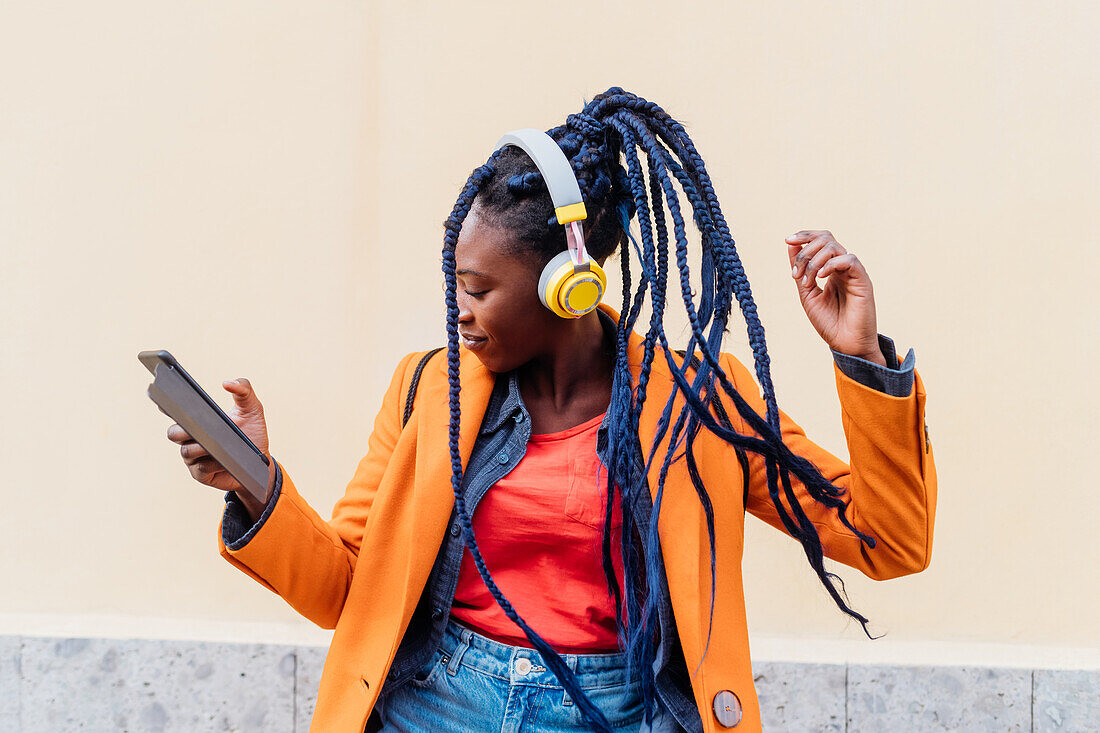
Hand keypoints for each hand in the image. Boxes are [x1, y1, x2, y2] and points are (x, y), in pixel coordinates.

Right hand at [163, 377, 275, 515]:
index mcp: (198, 420)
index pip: (176, 411)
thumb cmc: (252, 432)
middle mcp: (191, 439)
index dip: (167, 406)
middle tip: (197, 423)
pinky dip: (212, 463)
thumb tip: (227, 383)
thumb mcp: (252, 408)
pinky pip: (201, 468)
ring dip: (201, 447)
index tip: (164, 400)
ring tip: (217, 442)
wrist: (261, 462)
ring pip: (187, 451)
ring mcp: (194, 458)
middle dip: (183, 428)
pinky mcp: (201, 475)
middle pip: (174, 433)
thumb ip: (244, 389)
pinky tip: (224, 459)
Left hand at [786, 230, 885, 365]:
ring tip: (806, 281)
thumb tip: (790, 245)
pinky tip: (820, 278)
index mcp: (830, 269)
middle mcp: (842, 267)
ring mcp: (853, 272)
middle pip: (826, 238)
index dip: (804, 235)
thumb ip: (799, 271)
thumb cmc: (829, 323)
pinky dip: (831, 265)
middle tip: (796, 273)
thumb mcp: (807, 294)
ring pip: (835, 247)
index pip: (820, 240)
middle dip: (805, 250)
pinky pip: (849, 260)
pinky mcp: (863, 280)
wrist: (845, 344)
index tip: (787, 240)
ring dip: (814, 261)